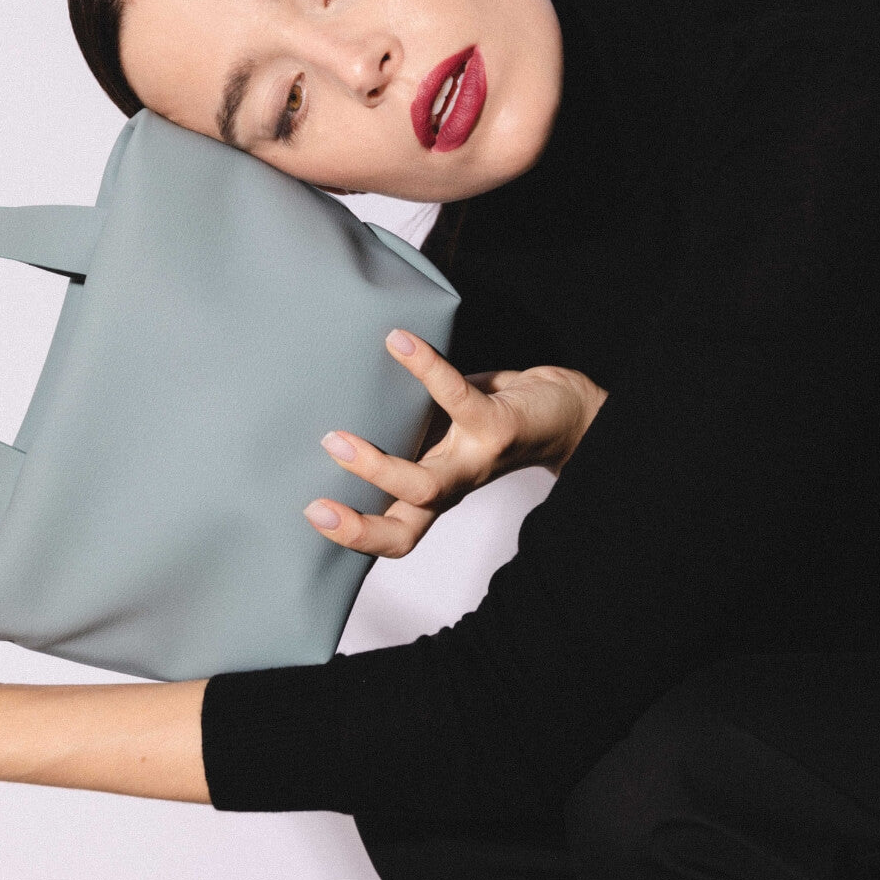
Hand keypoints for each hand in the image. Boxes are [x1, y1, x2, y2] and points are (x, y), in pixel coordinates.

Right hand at [304, 329, 607, 558]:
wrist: (567, 413)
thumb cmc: (493, 420)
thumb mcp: (441, 431)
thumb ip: (401, 426)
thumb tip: (341, 394)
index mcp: (436, 492)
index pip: (397, 535)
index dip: (355, 538)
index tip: (311, 515)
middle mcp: (455, 486)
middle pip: (407, 527)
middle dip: (359, 521)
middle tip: (314, 503)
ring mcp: (476, 460)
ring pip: (427, 485)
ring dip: (378, 468)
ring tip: (336, 439)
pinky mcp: (497, 425)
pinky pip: (455, 397)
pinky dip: (424, 368)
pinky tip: (399, 342)